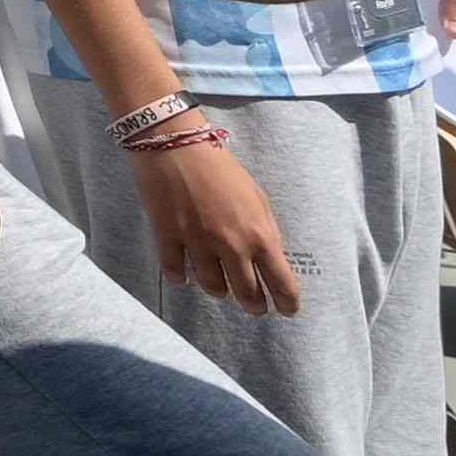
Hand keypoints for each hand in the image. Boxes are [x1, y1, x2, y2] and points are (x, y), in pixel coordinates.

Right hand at [130, 126, 304, 314]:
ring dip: (219, 290)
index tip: (287, 309)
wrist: (176, 146)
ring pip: (212, 287)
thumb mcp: (257, 197)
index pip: (281, 282)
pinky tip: (184, 275)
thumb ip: (266, 230)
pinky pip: (175, 273)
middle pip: (248, 294)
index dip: (287, 302)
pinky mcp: (169, 238)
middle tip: (255, 307)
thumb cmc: (222, 168)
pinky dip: (181, 278)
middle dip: (254, 305)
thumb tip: (269, 257)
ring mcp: (198, 244)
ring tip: (221, 287)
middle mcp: (231, 245)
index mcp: (260, 234)